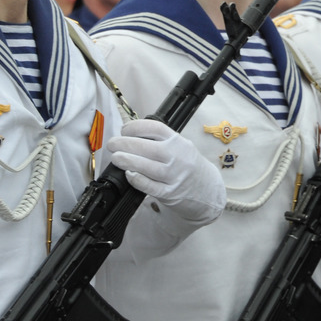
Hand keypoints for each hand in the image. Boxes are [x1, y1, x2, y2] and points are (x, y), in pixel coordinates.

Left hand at [108, 119, 224, 225]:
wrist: (208, 190)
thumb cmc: (190, 166)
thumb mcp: (181, 147)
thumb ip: (161, 141)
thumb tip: (131, 136)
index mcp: (178, 142)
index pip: (155, 128)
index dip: (136, 127)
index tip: (124, 130)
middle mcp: (177, 157)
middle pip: (147, 147)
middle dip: (125, 143)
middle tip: (113, 144)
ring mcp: (174, 176)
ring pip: (146, 166)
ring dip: (127, 160)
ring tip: (116, 158)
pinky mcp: (169, 193)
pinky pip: (149, 186)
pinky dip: (137, 179)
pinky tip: (129, 174)